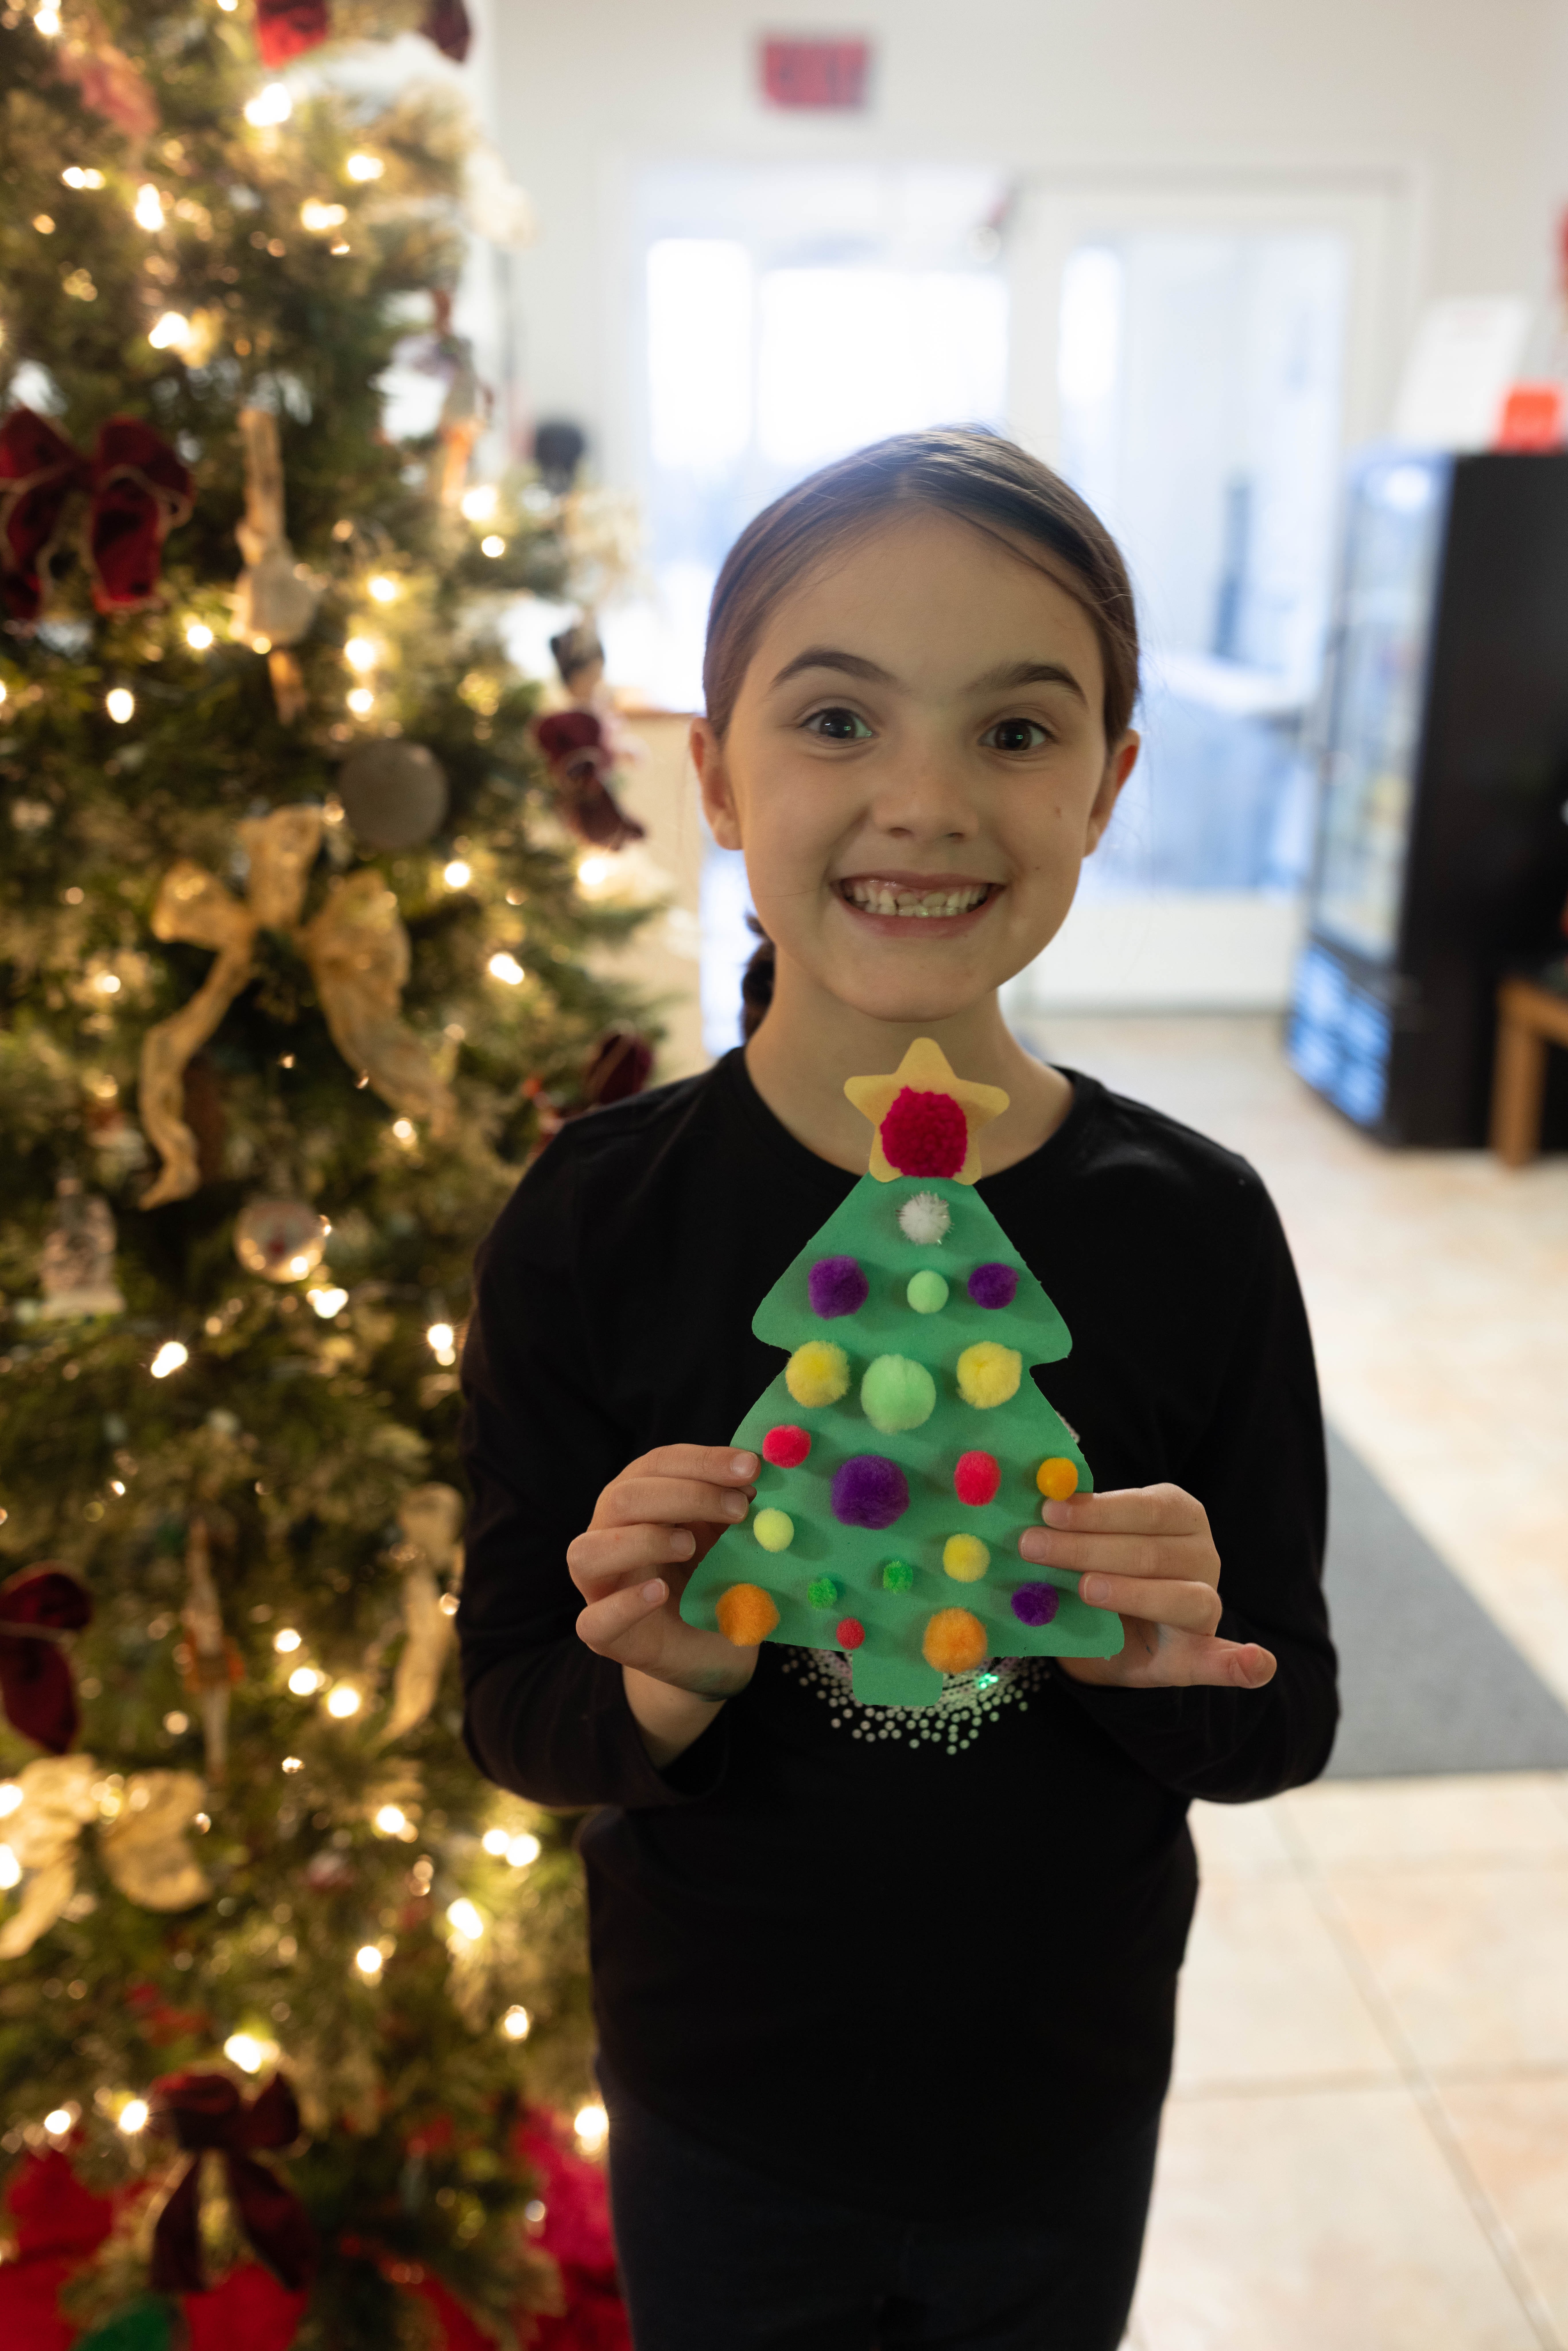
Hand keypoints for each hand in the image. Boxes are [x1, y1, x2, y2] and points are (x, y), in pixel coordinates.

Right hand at [568, 1444, 761, 1701]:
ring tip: (689, 1546)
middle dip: (685, 1495)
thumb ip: (735, 1507)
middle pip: (623, 1498)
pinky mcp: (604, 1635)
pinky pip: (594, 1620)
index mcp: (639, 1500)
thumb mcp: (731, 1538)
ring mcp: (599, 1587)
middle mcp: (608, 1535)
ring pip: (589, 1551)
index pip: (657, 1465)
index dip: (703, 1461)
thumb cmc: (716, 1581)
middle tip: (739, 1508)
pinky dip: (625, 1604)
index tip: (751, 1467)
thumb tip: (757, 1474)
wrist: (710, 1650)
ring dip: (644, 1540)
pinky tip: (660, 1593)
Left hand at [1018, 1483, 1275, 1690]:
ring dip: (1130, 1593)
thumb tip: (1036, 1493)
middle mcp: (1200, 1554)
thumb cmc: (1091, 1567)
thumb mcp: (1081, 1537)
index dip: (1097, 1509)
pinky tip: (1256, 1664)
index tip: (1048, 1511)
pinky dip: (1242, 1664)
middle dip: (1087, 1548)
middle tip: (1033, 1548)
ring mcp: (1205, 1604)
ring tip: (1087, 1589)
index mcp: (1178, 1513)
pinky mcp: (1197, 1653)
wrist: (1103, 1630)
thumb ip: (1068, 1519)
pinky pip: (1223, 1661)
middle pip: (1151, 1551)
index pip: (1145, 1506)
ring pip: (1180, 1597)